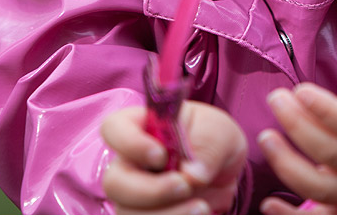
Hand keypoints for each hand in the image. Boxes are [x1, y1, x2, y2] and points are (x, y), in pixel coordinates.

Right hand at [101, 101, 246, 213]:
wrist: (223, 172)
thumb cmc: (213, 140)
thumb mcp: (219, 132)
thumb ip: (208, 146)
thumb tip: (193, 175)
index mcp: (140, 128)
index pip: (114, 129)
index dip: (130, 143)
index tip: (160, 155)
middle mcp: (129, 163)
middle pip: (115, 183)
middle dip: (150, 191)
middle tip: (184, 186)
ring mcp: (133, 195)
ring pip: (128, 213)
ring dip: (167, 215)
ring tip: (202, 207)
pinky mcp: (145, 214)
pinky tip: (200, 214)